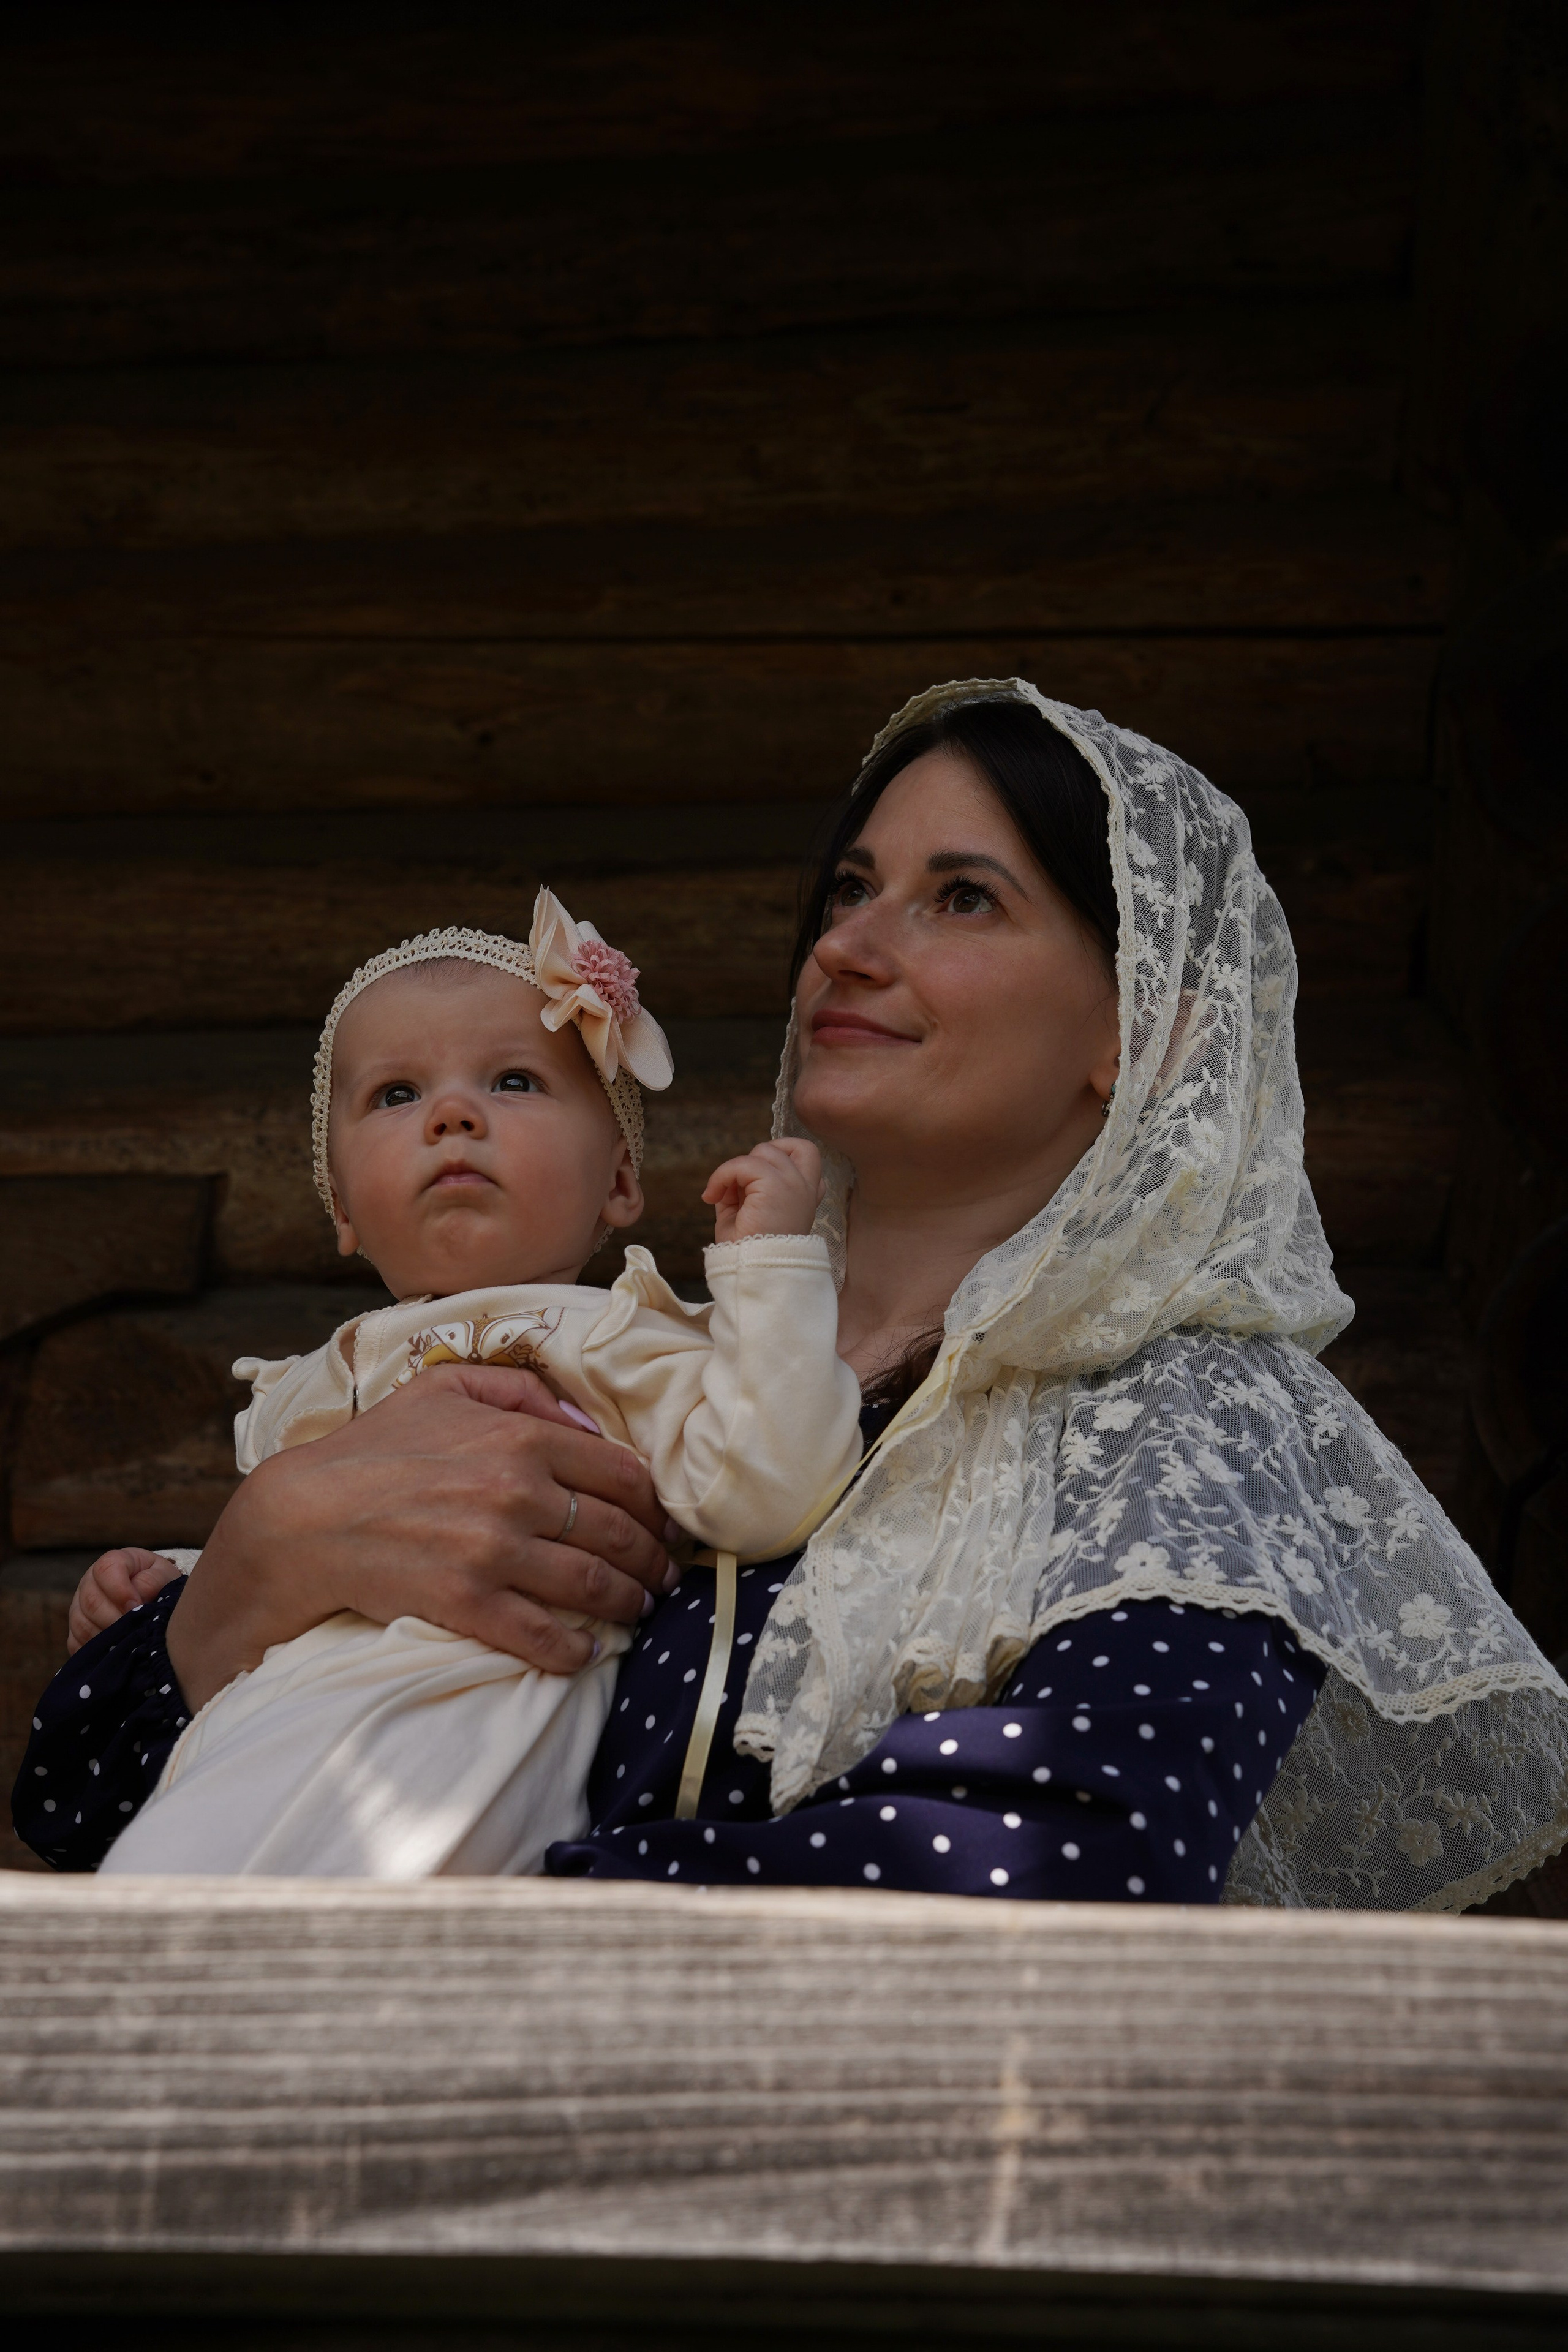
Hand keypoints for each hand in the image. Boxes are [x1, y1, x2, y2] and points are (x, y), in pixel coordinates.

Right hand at [67, 1548, 183, 1655]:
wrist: (154, 1598)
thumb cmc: (159, 1584)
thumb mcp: (164, 1576)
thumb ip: (152, 1581)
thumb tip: (135, 1601)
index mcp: (113, 1562)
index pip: (105, 1569)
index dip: (120, 1589)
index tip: (137, 1605)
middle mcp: (90, 1581)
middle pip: (91, 1601)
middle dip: (115, 1618)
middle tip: (134, 1629)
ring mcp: (79, 1606)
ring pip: (81, 1624)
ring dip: (106, 1636)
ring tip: (128, 1641)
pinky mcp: (76, 1629)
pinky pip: (76, 1642)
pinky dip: (95, 1650)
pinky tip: (114, 1651)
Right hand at [166, 1364, 677, 1712]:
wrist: (302, 1517)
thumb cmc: (373, 1449)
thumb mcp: (443, 1389)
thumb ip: (520, 1391)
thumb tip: (584, 1420)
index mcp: (521, 1439)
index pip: (623, 1475)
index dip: (655, 1506)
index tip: (664, 1525)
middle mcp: (517, 1492)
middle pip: (618, 1533)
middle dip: (653, 1560)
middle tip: (665, 1576)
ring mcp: (493, 1550)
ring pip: (594, 1585)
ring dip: (629, 1603)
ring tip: (639, 1610)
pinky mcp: (467, 1602)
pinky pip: (544, 1636)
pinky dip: (576, 1650)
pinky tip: (587, 1653)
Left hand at [702, 1137, 823, 1243]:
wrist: (753, 1275)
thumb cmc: (749, 1253)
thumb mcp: (746, 1215)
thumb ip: (743, 1190)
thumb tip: (729, 1177)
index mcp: (805, 1200)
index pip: (810, 1164)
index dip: (783, 1164)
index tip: (756, 1186)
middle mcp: (806, 1190)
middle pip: (798, 1146)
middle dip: (765, 1154)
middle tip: (741, 1180)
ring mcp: (794, 1185)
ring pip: (764, 1151)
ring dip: (736, 1168)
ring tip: (722, 1195)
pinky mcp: (776, 1185)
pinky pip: (743, 1163)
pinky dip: (722, 1175)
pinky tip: (712, 1196)